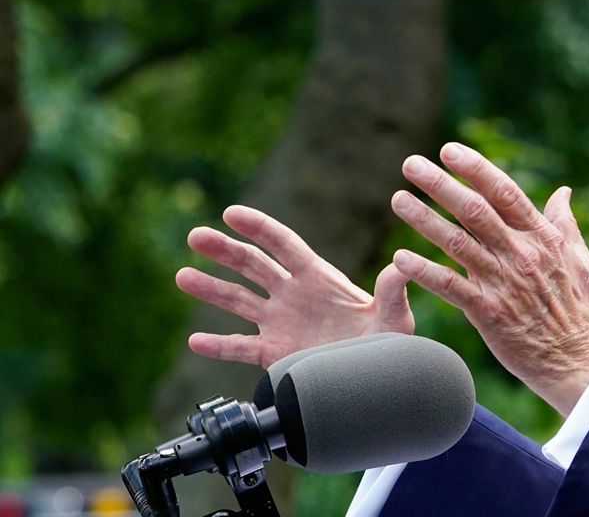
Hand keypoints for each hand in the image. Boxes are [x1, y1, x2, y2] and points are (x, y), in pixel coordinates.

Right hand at [176, 205, 414, 367]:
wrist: (377, 379)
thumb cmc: (389, 343)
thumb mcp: (394, 314)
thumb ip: (392, 291)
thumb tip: (400, 265)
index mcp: (318, 277)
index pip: (283, 245)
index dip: (258, 227)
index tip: (230, 213)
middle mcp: (293, 295)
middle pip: (252, 266)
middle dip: (224, 250)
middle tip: (195, 236)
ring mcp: (279, 322)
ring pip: (238, 301)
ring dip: (210, 289)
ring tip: (182, 276)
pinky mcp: (274, 352)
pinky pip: (240, 347)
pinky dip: (219, 344)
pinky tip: (196, 340)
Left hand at [388, 142, 588, 414]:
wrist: (576, 362)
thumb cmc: (578, 311)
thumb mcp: (580, 260)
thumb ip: (565, 223)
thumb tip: (563, 190)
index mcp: (542, 237)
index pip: (505, 192)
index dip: (475, 169)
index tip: (449, 150)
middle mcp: (521, 254)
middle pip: (475, 210)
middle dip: (440, 184)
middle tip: (411, 164)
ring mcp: (504, 283)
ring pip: (457, 243)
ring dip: (424, 219)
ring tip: (398, 199)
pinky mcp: (489, 313)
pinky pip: (450, 287)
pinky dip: (424, 271)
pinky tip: (399, 258)